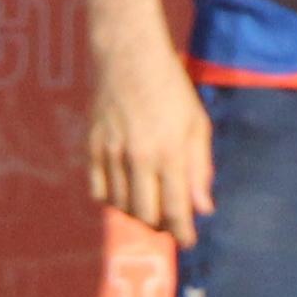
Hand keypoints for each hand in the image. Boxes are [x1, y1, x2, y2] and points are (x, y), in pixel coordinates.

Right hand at [84, 41, 215, 234]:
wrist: (128, 56)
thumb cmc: (170, 88)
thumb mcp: (197, 124)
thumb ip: (200, 169)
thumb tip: (203, 209)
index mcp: (169, 152)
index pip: (175, 210)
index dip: (183, 233)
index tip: (188, 241)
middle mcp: (138, 157)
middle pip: (145, 215)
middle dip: (161, 226)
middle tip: (170, 222)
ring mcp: (111, 153)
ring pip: (120, 206)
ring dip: (137, 213)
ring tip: (150, 204)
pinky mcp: (92, 147)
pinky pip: (98, 190)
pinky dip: (113, 199)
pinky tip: (126, 190)